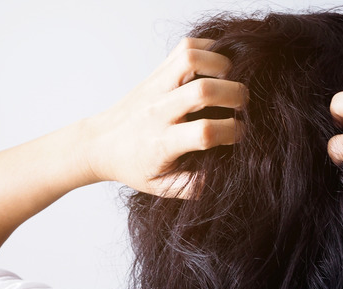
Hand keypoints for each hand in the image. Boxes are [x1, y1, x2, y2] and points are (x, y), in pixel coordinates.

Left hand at [84, 37, 247, 195]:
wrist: (99, 144)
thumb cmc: (134, 166)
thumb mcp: (161, 187)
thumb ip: (192, 186)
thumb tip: (220, 175)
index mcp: (162, 143)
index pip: (204, 132)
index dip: (232, 131)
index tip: (241, 134)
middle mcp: (159, 111)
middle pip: (203, 91)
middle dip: (235, 95)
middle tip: (243, 104)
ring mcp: (157, 87)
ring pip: (191, 59)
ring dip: (221, 65)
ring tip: (231, 79)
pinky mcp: (157, 72)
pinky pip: (185, 47)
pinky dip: (208, 48)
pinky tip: (218, 65)